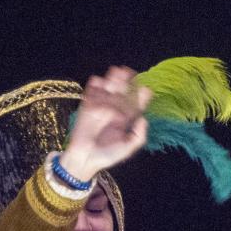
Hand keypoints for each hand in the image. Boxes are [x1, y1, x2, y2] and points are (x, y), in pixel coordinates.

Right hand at [58, 66, 150, 183]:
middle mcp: (115, 110)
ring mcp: (101, 107)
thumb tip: (144, 119)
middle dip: (126, 81)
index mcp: (127, 119)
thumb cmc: (107, 156)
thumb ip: (139, 136)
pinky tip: (98, 81)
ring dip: (112, 79)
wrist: (85, 159)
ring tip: (116, 71)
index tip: (146, 90)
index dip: (142, 95)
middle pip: (123, 91)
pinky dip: (94, 85)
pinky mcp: (87, 107)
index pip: (137, 103)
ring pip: (108, 88)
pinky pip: (91, 93)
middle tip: (129, 72)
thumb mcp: (128, 149)